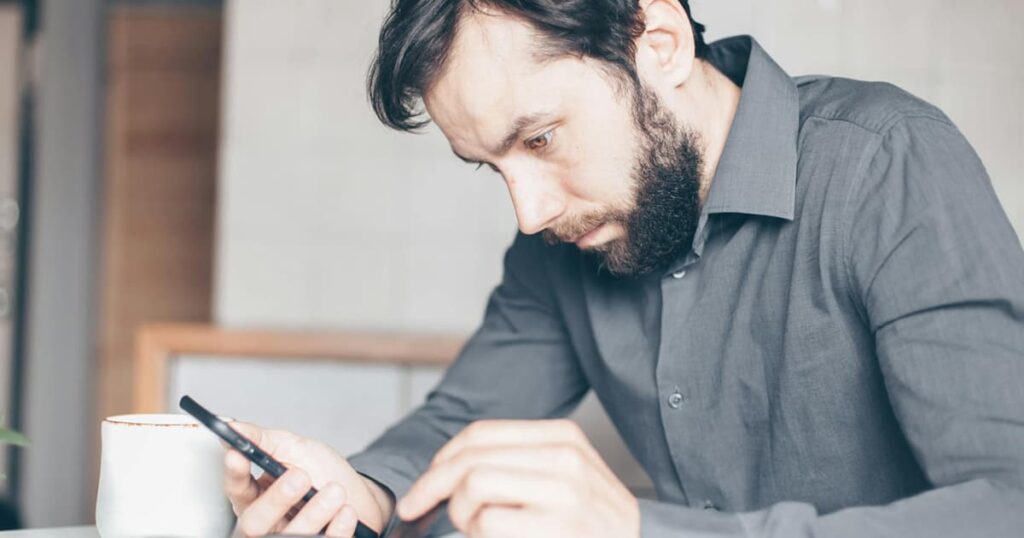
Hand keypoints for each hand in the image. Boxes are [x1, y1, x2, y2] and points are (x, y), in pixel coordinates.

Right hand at [223, 422, 393, 536]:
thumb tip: (233, 425)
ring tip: (335, 491)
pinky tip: (346, 511)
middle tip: (301, 476)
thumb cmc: (322, 472)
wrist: (357, 494)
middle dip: (277, 499)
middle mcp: (267, 523)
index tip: (238, 454)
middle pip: (253, 523)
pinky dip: (337, 528)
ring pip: (288, 537)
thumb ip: (263, 439)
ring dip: (314, 511)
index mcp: (255, 496)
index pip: (236, 489)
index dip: (235, 473)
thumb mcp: (294, 448)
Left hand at [395, 419, 638, 537]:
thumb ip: (519, 461)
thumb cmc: (593, 522)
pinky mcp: (557, 526)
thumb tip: (449, 468)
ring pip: (473, 485)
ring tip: (473, 528)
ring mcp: (563, 491)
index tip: (424, 483)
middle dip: (431, 485)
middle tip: (417, 507)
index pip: (481, 433)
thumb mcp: (566, 474)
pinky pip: (487, 522)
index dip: (442, 458)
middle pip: (470, 457)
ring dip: (458, 513)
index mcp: (562, 436)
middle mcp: (563, 456)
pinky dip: (477, 535)